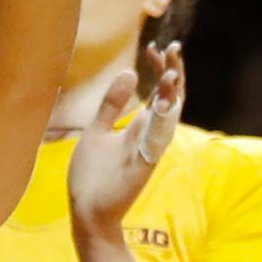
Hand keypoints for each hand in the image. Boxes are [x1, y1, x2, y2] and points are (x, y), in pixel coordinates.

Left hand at [69, 45, 183, 238]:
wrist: (86, 212)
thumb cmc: (93, 176)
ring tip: (170, 70)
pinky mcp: (143, 164)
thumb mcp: (98, 131)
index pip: (160, 91)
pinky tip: (160, 100)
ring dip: (172, 93)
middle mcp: (149, 135)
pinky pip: (157, 140)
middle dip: (174, 74)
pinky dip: (161, 120)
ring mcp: (148, 149)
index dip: (161, 69)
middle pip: (172, 99)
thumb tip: (129, 73)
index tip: (153, 49)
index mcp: (140, 127)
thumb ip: (112, 105)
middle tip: (172, 49)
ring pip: (170, 117)